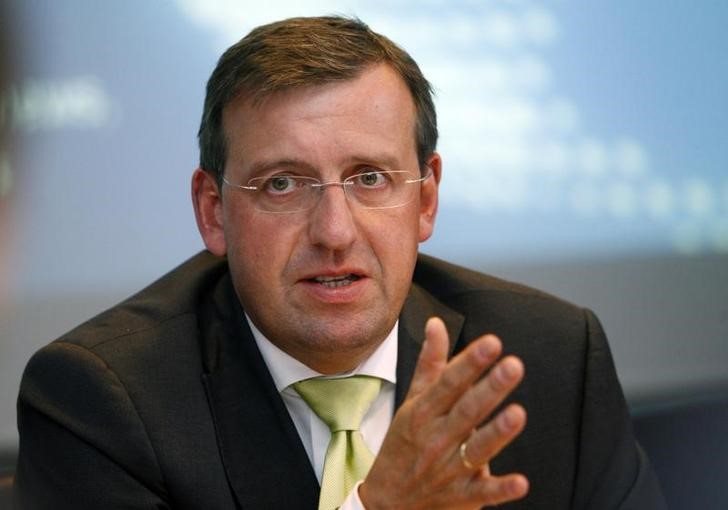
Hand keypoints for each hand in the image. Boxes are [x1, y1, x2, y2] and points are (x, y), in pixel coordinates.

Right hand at [359, 317, 528, 509]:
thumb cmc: (402, 445)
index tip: (492, 343)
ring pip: (475, 449)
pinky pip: (481, 493)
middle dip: (490, 389)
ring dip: (497, 433)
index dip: (470, 363)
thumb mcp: (411, 402)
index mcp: (423, 413)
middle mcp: (435, 438)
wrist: (386, 504)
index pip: (448, 384)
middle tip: (513, 365)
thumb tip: (437, 323)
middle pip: (466, 411)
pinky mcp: (459, 497)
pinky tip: (521, 482)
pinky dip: (500, 489)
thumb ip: (430, 364)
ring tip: (518, 414)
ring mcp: (447, 469)